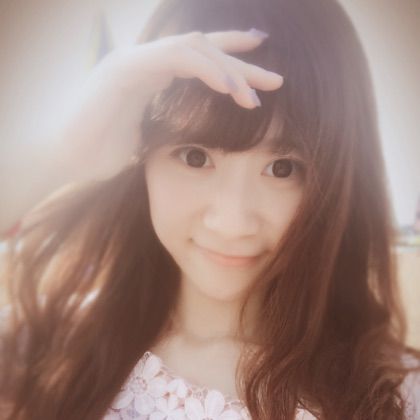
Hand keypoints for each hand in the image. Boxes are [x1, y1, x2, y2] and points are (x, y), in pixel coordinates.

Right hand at [59, 29, 283, 180]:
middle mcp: (145, 63)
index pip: (199, 61)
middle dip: (242, 64)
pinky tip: (228, 86)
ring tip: (258, 93)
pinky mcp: (124, 69)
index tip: (262, 73)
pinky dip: (204, 69)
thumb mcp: (149, 140)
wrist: (67, 161)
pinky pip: (173, 60)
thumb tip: (195, 140)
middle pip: (204, 50)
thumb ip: (169, 129)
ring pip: (193, 49)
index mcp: (153, 78)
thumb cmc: (104, 154)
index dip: (232, 61)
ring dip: (229, 69)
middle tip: (276, 79)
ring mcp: (134, 62)